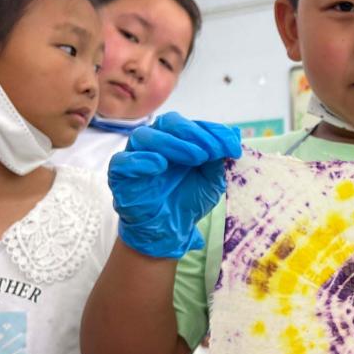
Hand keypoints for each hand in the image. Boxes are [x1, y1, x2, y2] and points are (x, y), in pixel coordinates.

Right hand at [109, 113, 241, 258]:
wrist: (169, 230)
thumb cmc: (188, 200)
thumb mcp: (211, 179)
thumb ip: (219, 157)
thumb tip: (235, 133)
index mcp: (176, 139)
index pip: (192, 125)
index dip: (212, 132)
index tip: (231, 146)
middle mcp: (155, 142)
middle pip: (168, 124)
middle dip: (193, 134)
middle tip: (210, 151)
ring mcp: (135, 155)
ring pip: (145, 136)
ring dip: (172, 143)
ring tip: (195, 157)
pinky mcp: (119, 174)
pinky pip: (123, 161)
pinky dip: (140, 160)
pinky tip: (159, 164)